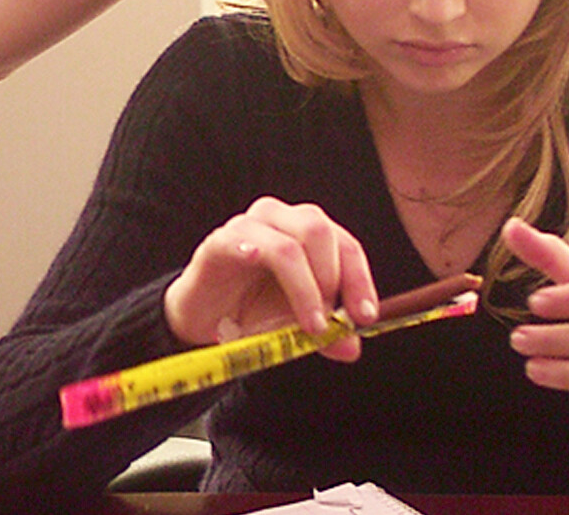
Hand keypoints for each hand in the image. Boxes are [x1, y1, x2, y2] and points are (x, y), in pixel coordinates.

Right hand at [164, 196, 378, 361]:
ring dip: (307, 287)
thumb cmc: (252, 311)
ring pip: (291, 242)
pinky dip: (262, 255)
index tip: (365, 316)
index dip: (359, 279)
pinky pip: (247, 242)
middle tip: (329, 320)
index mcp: (305, 233)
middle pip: (319, 230)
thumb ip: (326, 333)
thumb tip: (350, 347)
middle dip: (333, 279)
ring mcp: (249, 226)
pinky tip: (264, 272)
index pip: (344, 244)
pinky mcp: (220, 242)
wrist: (204, 321)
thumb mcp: (296, 326)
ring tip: (309, 323)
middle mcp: (279, 220)